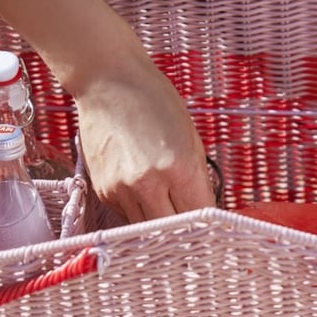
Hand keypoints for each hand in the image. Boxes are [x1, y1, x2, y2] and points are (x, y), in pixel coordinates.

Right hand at [75, 54, 214, 221]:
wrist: (109, 83)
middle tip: (192, 226)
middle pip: (174, 232)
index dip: (208, 225)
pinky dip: (141, 210)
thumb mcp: (192, 141)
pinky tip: (143, 188)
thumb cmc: (156, 105)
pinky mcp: (105, 191)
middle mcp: (148, 184)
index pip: (200, 217)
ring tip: (167, 202)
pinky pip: (129, 216)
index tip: (212, 226)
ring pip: (149, 229)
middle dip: (186, 231)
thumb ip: (199, 182)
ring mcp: (122, 189)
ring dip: (162, 223)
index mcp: (179, 168)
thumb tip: (205, 213)